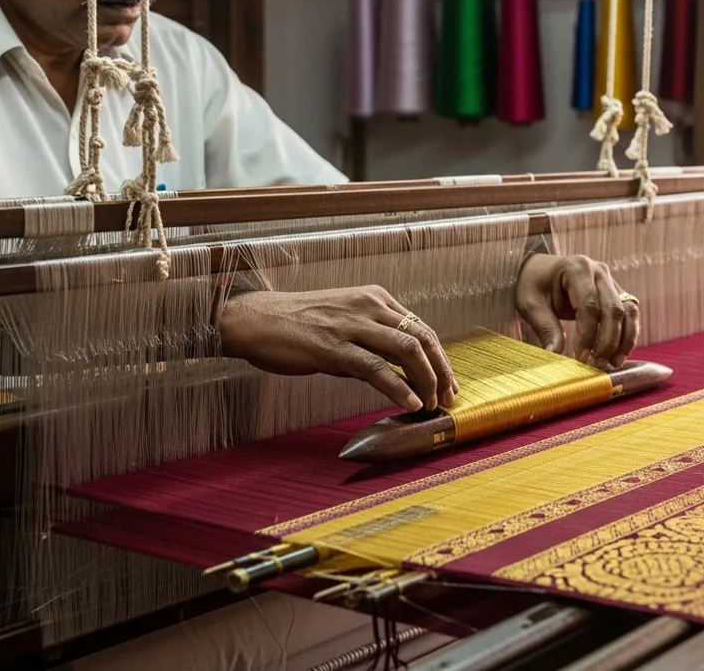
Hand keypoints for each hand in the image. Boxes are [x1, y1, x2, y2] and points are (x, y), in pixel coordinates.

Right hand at [219, 287, 456, 411]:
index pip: (420, 327)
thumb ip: (371, 344)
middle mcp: (368, 306)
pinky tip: (411, 403)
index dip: (440, 356)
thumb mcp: (342, 324)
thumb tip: (397, 374)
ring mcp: (351, 325)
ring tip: (433, 404)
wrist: (253, 320)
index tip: (449, 381)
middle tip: (450, 397)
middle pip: (422, 337)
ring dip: (427, 379)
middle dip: (442, 370)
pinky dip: (399, 387)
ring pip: (406, 349)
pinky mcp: (333, 347)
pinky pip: (376, 368)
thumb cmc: (295, 325)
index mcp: (374, 298)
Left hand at [515, 254, 638, 366]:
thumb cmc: (533, 285)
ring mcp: (611, 280)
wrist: (539, 270)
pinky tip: (618, 354)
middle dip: (608, 341)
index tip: (582, 358)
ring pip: (628, 311)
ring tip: (613, 363)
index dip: (588, 334)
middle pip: (613, 309)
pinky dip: (628, 335)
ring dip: (624, 340)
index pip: (589, 305)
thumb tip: (555, 355)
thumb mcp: (531, 304)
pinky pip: (630, 314)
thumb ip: (546, 328)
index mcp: (577, 268)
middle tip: (597, 364)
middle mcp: (599, 271)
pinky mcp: (616, 292)